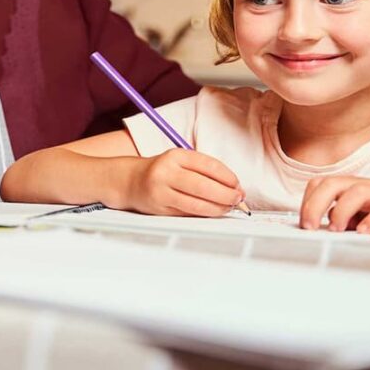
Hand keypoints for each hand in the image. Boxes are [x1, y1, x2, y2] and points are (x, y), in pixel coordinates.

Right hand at [122, 148, 243, 216]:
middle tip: (238, 199)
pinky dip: (205, 214)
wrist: (130, 181)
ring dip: (218, 208)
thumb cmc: (162, 170)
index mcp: (175, 156)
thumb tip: (234, 186)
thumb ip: (204, 169)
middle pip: (204, 187)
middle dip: (226, 195)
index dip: (228, 177)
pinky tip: (213, 211)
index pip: (208, 165)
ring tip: (228, 207)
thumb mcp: (180, 160)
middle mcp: (166, 172)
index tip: (238, 185)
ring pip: (197, 204)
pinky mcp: (160, 209)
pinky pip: (188, 214)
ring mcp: (161, 192)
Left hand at [299, 176, 369, 236]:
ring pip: (356, 192)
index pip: (320, 184)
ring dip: (341, 211)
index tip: (304, 224)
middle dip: (315, 205)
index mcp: (351, 187)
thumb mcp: (362, 217)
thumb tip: (319, 231)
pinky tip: (364, 233)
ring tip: (336, 230)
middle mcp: (365, 186)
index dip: (307, 202)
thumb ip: (343, 220)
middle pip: (332, 184)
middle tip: (310, 228)